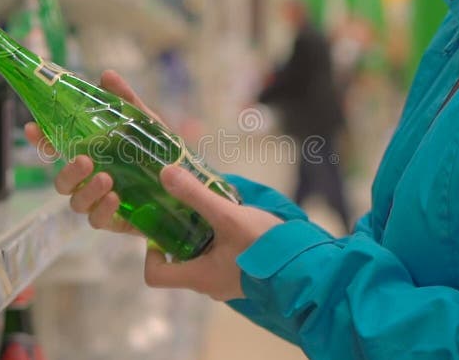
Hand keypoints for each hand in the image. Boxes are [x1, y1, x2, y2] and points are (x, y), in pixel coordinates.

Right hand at [24, 70, 162, 233]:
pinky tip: (115, 198)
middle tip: (84, 160)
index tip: (32, 128)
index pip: (57, 147)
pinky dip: (103, 210)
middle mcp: (90, 179)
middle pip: (62, 181)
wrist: (189, 183)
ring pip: (76, 203)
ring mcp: (101, 201)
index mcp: (92, 153)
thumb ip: (126, 101)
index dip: (41, 139)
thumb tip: (106, 76)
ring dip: (86, 191)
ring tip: (106, 179)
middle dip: (67, 171)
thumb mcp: (146, 124)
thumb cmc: (160, 152)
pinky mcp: (116, 220)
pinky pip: (98, 220)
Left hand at [145, 165, 282, 300]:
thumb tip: (165, 173)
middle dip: (180, 237)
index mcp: (199, 277)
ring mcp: (228, 283)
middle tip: (187, 212)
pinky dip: (220, 243)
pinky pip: (222, 260)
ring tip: (213, 212)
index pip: (155, 276)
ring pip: (203, 261)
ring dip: (203, 238)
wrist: (307, 268)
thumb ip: (196, 195)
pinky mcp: (245, 276)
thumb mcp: (228, 216)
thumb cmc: (264, 247)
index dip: (151, 253)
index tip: (162, 229)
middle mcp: (209, 286)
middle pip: (180, 264)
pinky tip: (234, 222)